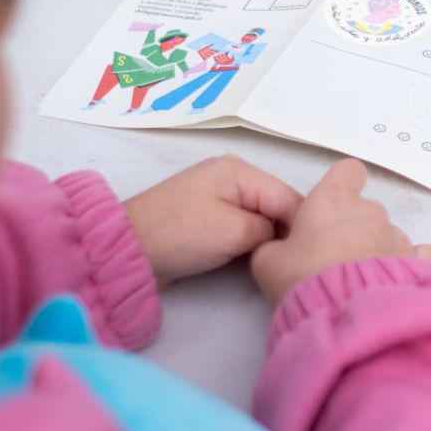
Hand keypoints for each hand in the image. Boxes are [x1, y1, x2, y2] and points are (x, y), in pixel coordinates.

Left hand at [123, 154, 301, 286]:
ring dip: (264, 237)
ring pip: (260, 216)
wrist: (128, 249)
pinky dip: (247, 239)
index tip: (302, 256)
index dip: (300, 228)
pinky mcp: (207, 213)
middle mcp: (232, 174)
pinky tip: (247, 255)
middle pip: (276, 204)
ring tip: (266, 260)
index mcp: (241, 170)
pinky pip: (241, 223)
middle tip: (284, 260)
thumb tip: (276, 236)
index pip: (290, 198)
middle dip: (282, 231)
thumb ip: (269, 230)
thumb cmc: (180, 235)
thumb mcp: (236, 232)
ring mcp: (218, 193)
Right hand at [249, 158, 430, 305]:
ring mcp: (397, 236)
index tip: (332, 205)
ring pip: (387, 235)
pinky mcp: (419, 261)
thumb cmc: (304, 279)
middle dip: (353, 229)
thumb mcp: (267, 262)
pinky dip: (407, 265)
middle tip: (333, 259)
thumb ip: (274, 246)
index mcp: (333, 200)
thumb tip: (279, 248)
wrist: (347, 314)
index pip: (347, 171)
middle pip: (365, 210)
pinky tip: (394, 283)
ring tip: (359, 283)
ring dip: (376, 251)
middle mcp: (370, 211)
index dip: (341, 186)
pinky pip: (417, 255)